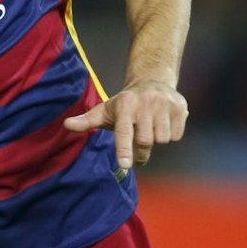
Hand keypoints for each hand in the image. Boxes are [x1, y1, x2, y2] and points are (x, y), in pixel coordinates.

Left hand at [63, 80, 187, 170]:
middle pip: (145, 141)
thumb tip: (66, 125)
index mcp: (125, 105)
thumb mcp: (105, 110)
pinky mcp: (180, 108)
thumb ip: (87, 120)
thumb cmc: (125, 103)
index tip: (125, 166)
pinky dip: (170, 134)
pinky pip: (176, 135)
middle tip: (136, 146)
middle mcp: (145, 102)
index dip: (125, 149)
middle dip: (140, 150)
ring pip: (162, 139)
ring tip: (150, 126)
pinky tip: (163, 123)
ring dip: (156, 139)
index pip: (124, 131)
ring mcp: (164, 104)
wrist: (153, 81)